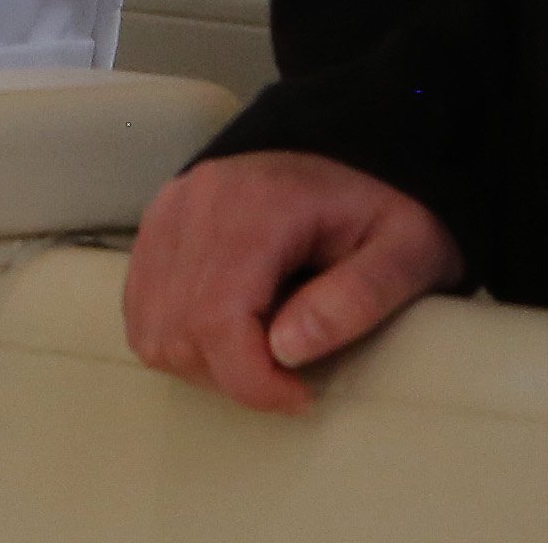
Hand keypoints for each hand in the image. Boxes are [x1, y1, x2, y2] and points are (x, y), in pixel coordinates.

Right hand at [123, 151, 463, 412]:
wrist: (350, 153)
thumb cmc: (382, 208)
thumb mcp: (405, 252)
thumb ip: (356, 298)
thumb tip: (286, 349)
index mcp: (256, 206)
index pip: (218, 319)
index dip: (254, 382)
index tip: (301, 395)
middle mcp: (194, 202)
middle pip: (180, 330)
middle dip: (235, 376)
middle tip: (289, 374)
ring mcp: (167, 210)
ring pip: (152, 326)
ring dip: (203, 362)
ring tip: (260, 351)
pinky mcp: (156, 223)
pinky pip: (141, 305)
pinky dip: (178, 337)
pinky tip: (229, 332)